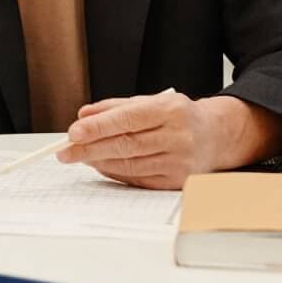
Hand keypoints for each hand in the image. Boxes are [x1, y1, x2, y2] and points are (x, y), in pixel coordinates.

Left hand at [58, 90, 227, 189]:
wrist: (215, 136)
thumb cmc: (178, 117)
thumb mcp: (151, 101)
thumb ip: (115, 107)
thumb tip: (83, 116)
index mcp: (170, 110)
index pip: (128, 119)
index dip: (98, 127)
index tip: (74, 132)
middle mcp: (178, 136)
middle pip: (126, 145)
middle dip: (90, 149)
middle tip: (66, 151)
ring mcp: (180, 161)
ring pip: (130, 164)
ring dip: (99, 162)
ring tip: (80, 157)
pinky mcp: (177, 181)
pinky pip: (139, 179)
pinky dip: (115, 173)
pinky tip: (101, 166)